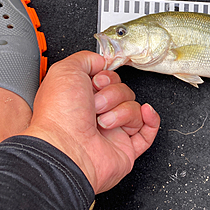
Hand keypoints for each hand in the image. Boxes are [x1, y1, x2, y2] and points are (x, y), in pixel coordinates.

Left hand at [20, 51, 159, 192]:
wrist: (66, 150)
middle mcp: (96, 115)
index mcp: (81, 98)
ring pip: (135, 108)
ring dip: (122, 111)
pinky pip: (148, 130)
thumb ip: (86, 59)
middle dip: (112, 94)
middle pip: (123, 91)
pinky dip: (151, 120)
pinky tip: (145, 113)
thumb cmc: (59, 116)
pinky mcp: (126, 148)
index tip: (96, 81)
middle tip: (96, 104)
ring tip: (103, 122)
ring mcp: (112, 131)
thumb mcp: (64, 71)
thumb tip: (102, 61)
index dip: (106, 77)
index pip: (108, 78)